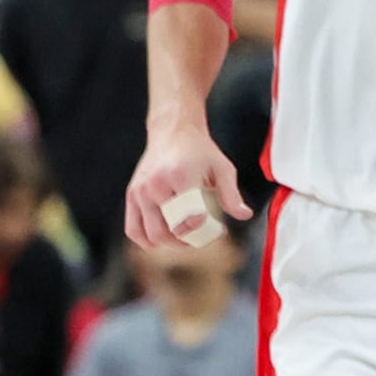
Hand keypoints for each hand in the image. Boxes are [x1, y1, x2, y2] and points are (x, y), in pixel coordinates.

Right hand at [124, 121, 251, 248]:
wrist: (173, 132)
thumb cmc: (199, 151)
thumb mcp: (222, 168)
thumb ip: (232, 194)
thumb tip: (244, 215)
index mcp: (181, 175)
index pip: (190, 216)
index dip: (204, 229)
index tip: (217, 229)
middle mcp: (157, 184)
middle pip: (169, 229)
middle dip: (188, 241)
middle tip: (200, 238)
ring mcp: (141, 191)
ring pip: (152, 234)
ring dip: (170, 244)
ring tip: (185, 239)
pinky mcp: (132, 195)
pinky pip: (133, 229)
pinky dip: (146, 241)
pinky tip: (162, 240)